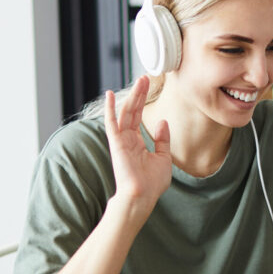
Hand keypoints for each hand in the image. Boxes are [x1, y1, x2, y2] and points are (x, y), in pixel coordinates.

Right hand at [102, 75, 171, 209]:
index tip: (148, 86)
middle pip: (132, 111)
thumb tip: (163, 122)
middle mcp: (127, 139)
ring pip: (125, 112)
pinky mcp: (116, 143)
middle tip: (145, 77)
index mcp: (137, 143)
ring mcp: (121, 141)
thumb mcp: (164, 158)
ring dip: (132, 96)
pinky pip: (111, 123)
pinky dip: (109, 109)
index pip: (139, 117)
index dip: (143, 100)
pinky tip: (108, 95)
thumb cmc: (152, 183)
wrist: (143, 196)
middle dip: (139, 93)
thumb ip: (162, 140)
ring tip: (140, 80)